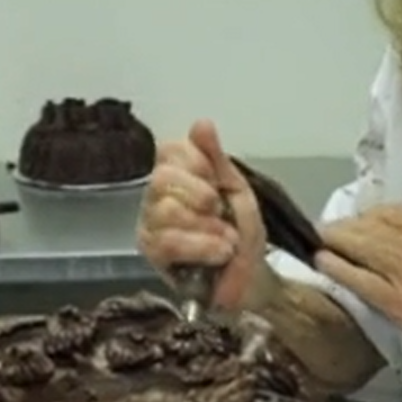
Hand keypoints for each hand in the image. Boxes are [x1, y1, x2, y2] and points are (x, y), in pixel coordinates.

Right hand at [137, 120, 274, 309]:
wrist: (252, 278)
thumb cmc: (241, 233)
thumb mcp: (237, 191)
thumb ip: (217, 158)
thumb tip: (201, 123)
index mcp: (177, 173)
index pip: (169, 150)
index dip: (197, 164)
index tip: (218, 183)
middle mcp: (155, 195)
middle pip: (161, 178)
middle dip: (202, 196)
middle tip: (222, 213)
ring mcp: (149, 224)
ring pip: (166, 210)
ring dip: (207, 226)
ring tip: (227, 240)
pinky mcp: (152, 255)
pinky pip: (168, 242)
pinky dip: (201, 246)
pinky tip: (220, 252)